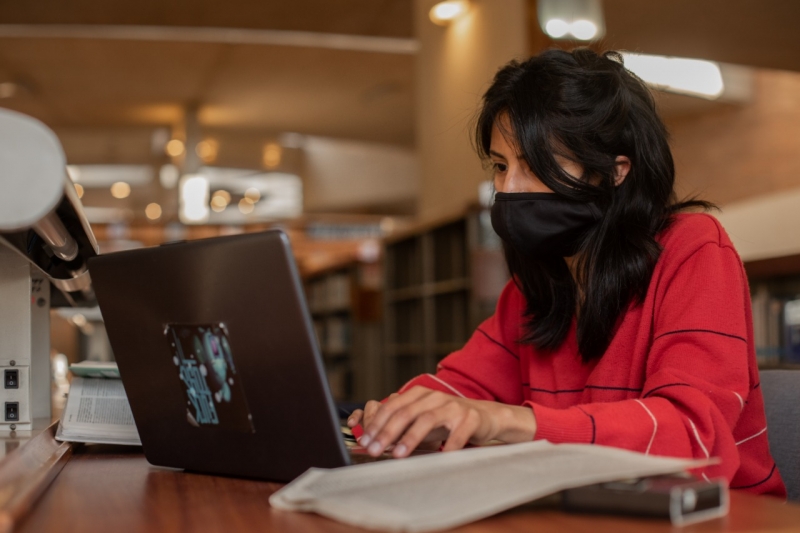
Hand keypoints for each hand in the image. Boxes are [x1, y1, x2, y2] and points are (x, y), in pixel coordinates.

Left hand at [346, 386, 535, 457]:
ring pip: (427, 419)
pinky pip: (458, 434)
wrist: (485, 417)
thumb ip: (402, 426)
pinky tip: (439, 457)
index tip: (365, 441)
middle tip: (374, 450)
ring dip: (410, 438)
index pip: (392, 407)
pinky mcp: (471, 418)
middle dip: (387, 432)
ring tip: (398, 454)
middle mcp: (434, 397)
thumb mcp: (423, 419)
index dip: (377, 423)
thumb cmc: (448, 421)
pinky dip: (447, 446)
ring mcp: (453, 406)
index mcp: (419, 395)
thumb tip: (373, 442)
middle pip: (406, 412)